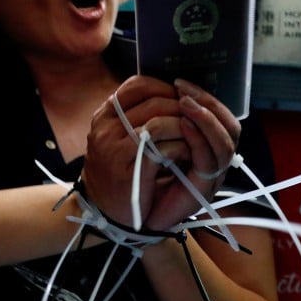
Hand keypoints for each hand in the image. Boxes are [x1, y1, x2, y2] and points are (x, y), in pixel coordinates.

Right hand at [82, 76, 239, 231]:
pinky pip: (162, 149)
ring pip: (159, 122)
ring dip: (184, 128)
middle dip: (181, 109)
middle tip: (197, 120)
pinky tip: (188, 154)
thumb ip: (135, 117)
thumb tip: (171, 96)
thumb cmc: (118, 175)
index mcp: (104, 116)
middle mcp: (105, 128)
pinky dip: (180, 148)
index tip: (182, 99)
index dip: (165, 88)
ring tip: (194, 137)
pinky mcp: (128, 170)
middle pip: (153, 102)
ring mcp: (114, 148)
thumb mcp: (118, 139)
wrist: (106, 215)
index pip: (138, 85)